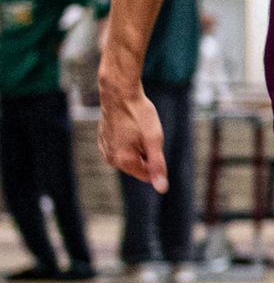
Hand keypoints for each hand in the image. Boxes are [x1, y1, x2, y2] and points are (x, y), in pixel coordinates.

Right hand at [98, 76, 167, 192]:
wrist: (119, 94)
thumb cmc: (139, 114)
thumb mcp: (154, 139)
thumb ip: (157, 165)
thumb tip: (162, 189)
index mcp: (123, 161)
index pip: (148, 175)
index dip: (156, 161)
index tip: (154, 143)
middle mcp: (110, 159)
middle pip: (139, 166)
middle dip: (146, 154)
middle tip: (145, 134)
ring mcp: (105, 150)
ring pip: (130, 157)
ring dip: (138, 147)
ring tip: (136, 129)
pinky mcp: (102, 141)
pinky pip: (121, 148)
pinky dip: (128, 141)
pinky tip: (127, 127)